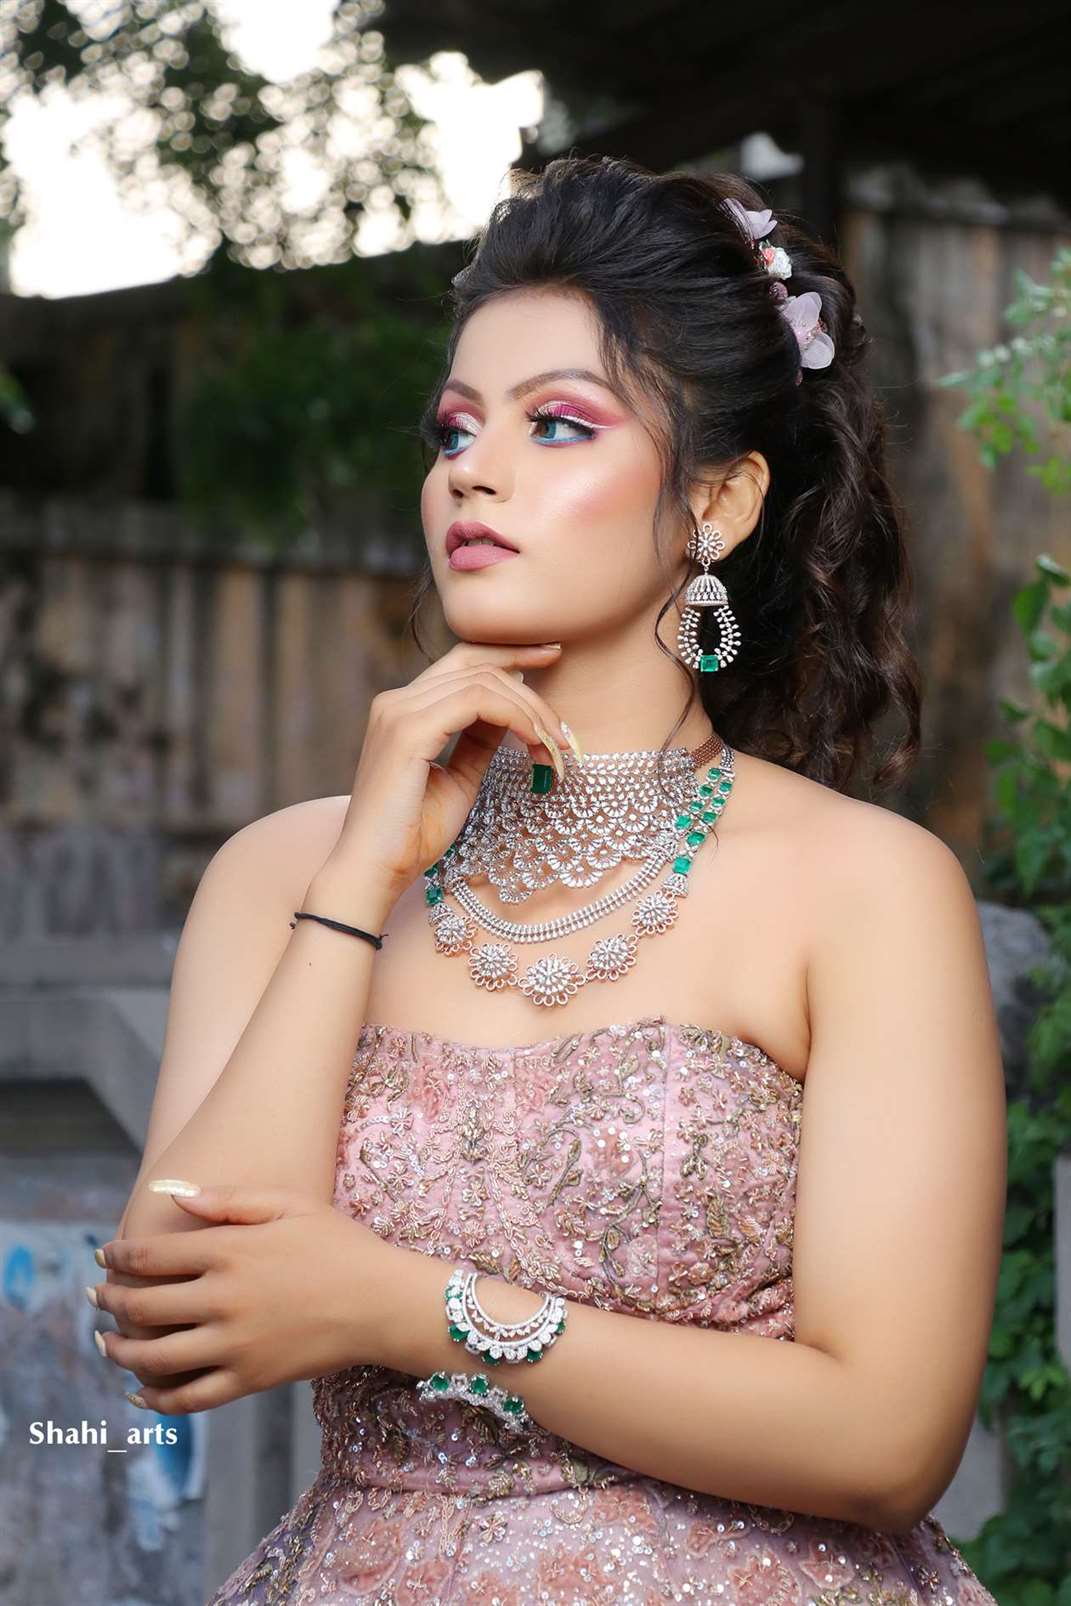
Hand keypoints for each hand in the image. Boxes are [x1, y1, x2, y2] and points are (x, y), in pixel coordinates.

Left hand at [90, 1184, 393, 1413]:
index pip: (152, 1255)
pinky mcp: (249, 1380)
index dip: (119, 1256)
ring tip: (105, 1342)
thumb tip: (175, 1197)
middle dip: (110, 1300)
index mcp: (229, 1251)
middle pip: (143, 1305)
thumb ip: (228, 1201)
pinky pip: (189, 1398)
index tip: (103, 1256)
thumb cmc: (339, 1244)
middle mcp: (223, 1299)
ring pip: (155, 1356)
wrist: (382, 1302)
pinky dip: (157, 1400)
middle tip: (95, 1297)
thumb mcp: (288, 1205)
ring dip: (119, 1350)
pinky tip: (140, 1393)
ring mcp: (234, 1344)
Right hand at [320, 638, 575, 910]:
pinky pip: (478, 702)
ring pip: (483, 681)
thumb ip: (480, 742)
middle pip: (477, 664)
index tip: (551, 657)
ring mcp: (399, 712)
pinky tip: (535, 744)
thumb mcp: (459, 780)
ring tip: (554, 749)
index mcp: (403, 710)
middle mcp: (396, 701)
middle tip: (563, 731)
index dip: (509, 653)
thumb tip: (512, 715)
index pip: (462, 661)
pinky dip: (516, 718)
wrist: (374, 871)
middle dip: (530, 689)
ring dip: (531, 713)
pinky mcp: (408, 731)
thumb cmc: (412, 836)